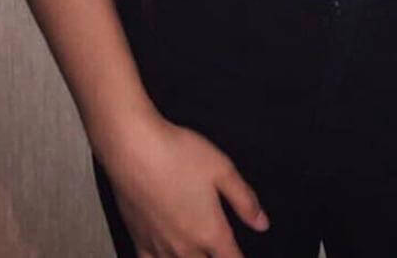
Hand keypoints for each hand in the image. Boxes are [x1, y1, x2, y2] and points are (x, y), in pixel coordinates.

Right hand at [98, 114, 269, 257]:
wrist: (134, 149)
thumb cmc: (178, 154)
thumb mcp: (223, 170)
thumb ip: (244, 200)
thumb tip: (262, 224)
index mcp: (210, 231)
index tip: (241, 256)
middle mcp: (185, 247)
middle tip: (219, 250)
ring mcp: (159, 247)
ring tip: (198, 253)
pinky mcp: (139, 240)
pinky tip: (166, 257)